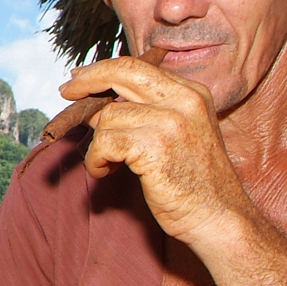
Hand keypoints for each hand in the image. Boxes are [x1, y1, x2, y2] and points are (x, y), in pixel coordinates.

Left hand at [58, 55, 253, 246]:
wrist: (219, 219)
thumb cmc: (195, 185)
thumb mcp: (175, 136)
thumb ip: (143, 115)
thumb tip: (98, 106)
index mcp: (192, 94)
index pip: (139, 66)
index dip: (104, 70)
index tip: (82, 77)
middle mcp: (184, 100)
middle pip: (123, 72)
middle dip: (88, 80)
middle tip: (67, 92)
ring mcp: (171, 121)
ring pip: (109, 116)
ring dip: (98, 144)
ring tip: (107, 163)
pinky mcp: (154, 146)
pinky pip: (105, 142)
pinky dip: (96, 159)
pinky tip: (106, 172)